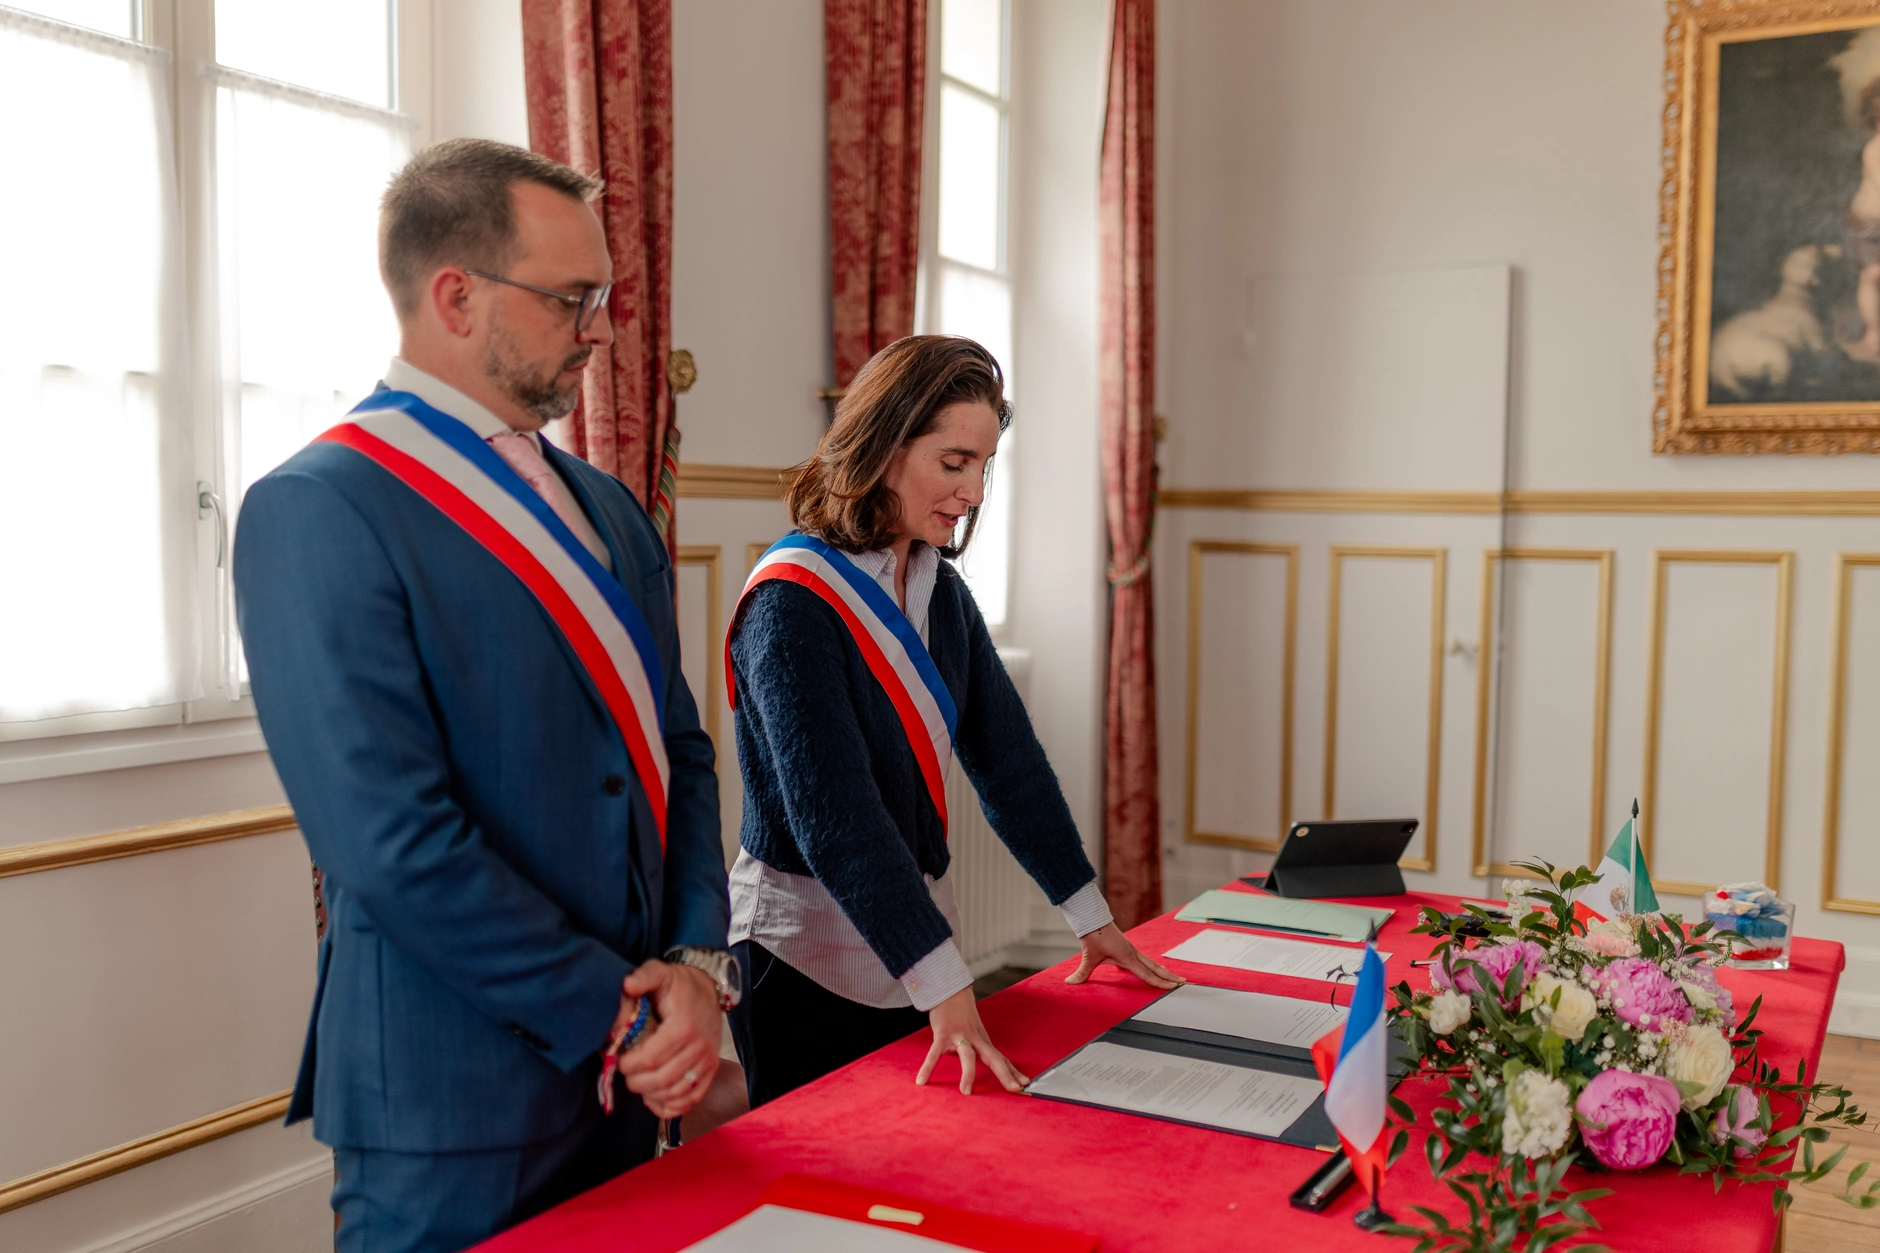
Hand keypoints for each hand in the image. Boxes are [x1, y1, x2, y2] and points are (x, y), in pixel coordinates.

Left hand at [616, 960, 722, 1118]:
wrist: (711, 990)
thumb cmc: (680, 985)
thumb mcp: (660, 972)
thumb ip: (643, 976)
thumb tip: (628, 986)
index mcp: (683, 1027)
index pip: (650, 1059)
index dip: (628, 1064)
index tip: (618, 1058)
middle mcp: (699, 1048)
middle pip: (661, 1080)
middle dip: (635, 1081)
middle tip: (626, 1071)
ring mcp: (707, 1062)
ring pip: (675, 1093)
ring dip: (651, 1094)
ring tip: (639, 1082)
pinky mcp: (710, 1071)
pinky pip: (691, 1099)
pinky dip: (671, 1105)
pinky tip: (655, 1098)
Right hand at [916, 986, 1028, 1094]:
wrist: (950, 989)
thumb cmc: (962, 1014)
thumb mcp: (975, 1032)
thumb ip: (979, 1048)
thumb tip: (988, 1064)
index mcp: (983, 1041)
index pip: (1000, 1059)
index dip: (1012, 1072)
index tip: (1025, 1084)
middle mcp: (975, 1039)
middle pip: (993, 1058)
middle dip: (1004, 1074)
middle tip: (1014, 1089)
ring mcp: (959, 1036)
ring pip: (967, 1056)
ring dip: (967, 1073)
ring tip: (966, 1092)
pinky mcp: (942, 1033)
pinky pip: (935, 1053)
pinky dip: (928, 1067)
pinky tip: (922, 1081)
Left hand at [1065, 923, 1184, 988]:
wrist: (1093, 919)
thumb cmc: (1093, 937)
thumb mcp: (1088, 956)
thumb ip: (1081, 973)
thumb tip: (1069, 982)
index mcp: (1127, 957)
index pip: (1146, 974)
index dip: (1159, 982)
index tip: (1172, 987)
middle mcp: (1133, 953)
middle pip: (1155, 968)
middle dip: (1169, 976)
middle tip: (1183, 982)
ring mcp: (1132, 950)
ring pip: (1151, 963)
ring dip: (1163, 971)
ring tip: (1174, 977)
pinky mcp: (1128, 948)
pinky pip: (1144, 959)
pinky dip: (1153, 966)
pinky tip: (1154, 969)